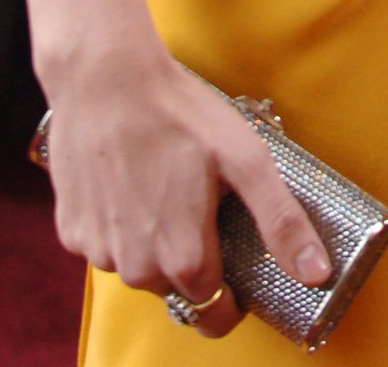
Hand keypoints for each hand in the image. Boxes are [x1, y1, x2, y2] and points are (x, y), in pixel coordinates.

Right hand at [39, 44, 329, 333]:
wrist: (104, 78)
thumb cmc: (179, 113)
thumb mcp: (246, 159)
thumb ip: (281, 222)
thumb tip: (317, 273)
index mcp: (181, 259)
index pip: (213, 309)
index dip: (231, 291)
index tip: (236, 260)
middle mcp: (135, 269)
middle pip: (177, 288)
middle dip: (194, 257)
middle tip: (201, 203)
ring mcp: (98, 252)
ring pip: (140, 267)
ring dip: (156, 240)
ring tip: (166, 185)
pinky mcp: (71, 231)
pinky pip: (107, 244)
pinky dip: (122, 224)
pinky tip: (131, 182)